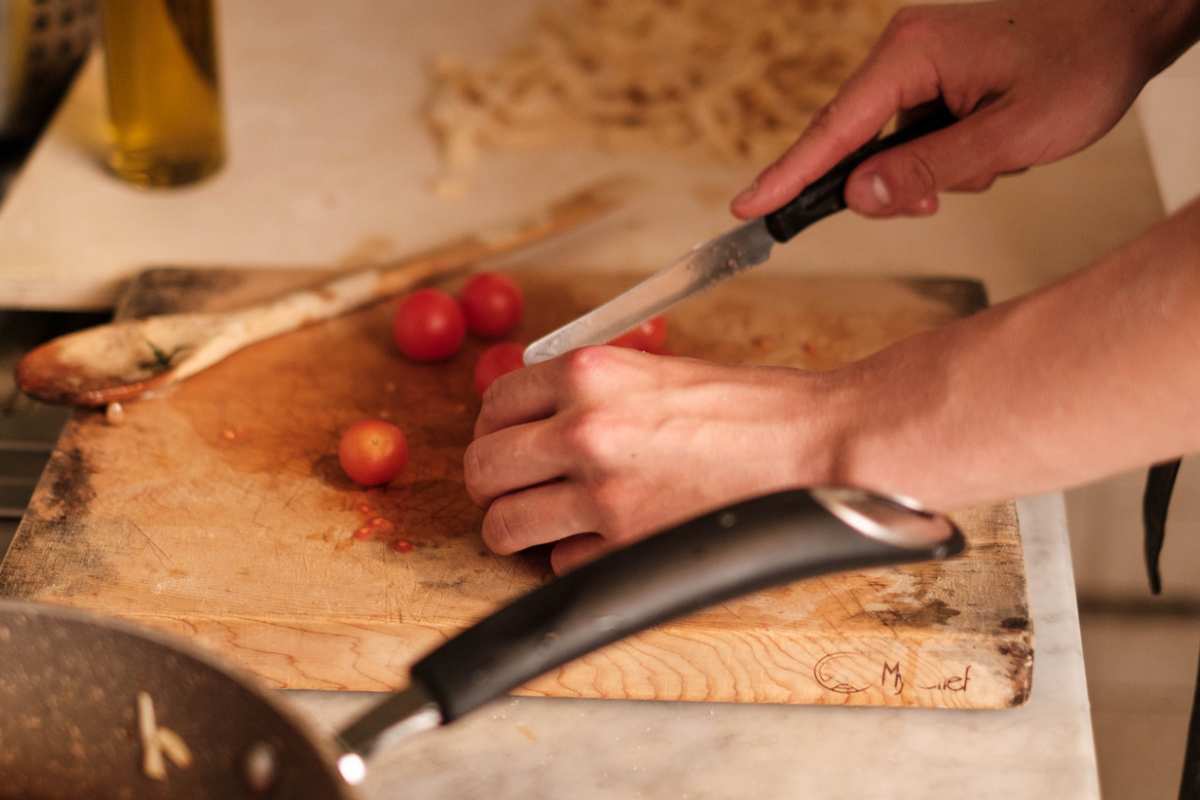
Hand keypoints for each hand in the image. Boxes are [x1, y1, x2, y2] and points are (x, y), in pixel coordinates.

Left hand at [464, 347, 844, 573]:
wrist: (815, 447)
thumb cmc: (754, 408)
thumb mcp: (659, 369)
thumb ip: (592, 389)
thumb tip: (541, 413)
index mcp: (589, 374)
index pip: (495, 402)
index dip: (494, 426)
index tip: (505, 439)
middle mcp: (583, 431)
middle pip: (483, 467)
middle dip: (491, 482)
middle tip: (511, 487)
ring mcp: (601, 495)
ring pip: (504, 525)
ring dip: (515, 528)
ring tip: (538, 524)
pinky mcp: (625, 547)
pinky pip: (562, 563)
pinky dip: (575, 557)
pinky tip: (604, 540)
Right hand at [731, 0, 1197, 218]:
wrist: (1128, 19)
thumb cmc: (1082, 64)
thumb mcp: (1010, 134)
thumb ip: (927, 169)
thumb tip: (856, 198)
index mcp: (910, 56)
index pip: (831, 130)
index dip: (787, 176)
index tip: (746, 209)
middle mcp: (904, 52)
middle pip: (855, 142)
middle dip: (889, 183)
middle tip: (932, 202)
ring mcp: (918, 61)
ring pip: (889, 145)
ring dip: (931, 170)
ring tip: (991, 160)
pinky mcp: (936, 74)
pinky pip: (914, 132)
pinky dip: (944, 154)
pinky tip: (989, 148)